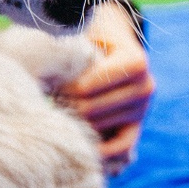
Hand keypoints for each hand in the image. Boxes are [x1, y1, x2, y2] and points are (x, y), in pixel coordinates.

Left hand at [57, 0, 154, 173]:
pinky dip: (101, 150)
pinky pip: (121, 146)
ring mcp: (143, 109)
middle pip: (91, 108)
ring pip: (99, 125)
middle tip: (48, 100)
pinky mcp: (138, 125)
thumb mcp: (87, 37)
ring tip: (58, 111)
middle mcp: (145, 87)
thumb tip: (42, 76)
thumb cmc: (96, 39)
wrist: (118, 46)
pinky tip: (81, 145)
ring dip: (75, 121)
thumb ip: (72, 54)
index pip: (87, 86)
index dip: (62, 88)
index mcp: (135, 62)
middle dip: (66, 104)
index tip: (47, 85)